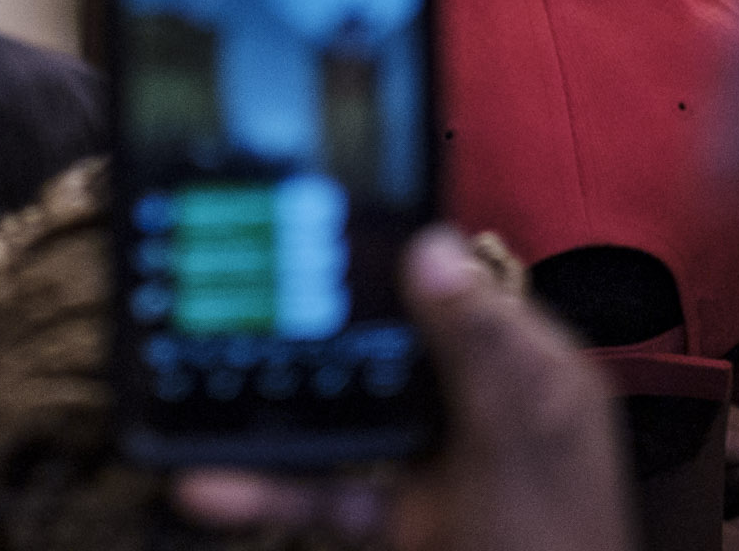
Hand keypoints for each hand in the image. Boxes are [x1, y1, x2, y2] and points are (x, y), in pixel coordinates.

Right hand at [170, 227, 634, 550]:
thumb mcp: (516, 449)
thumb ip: (478, 351)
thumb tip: (432, 248)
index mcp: (533, 375)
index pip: (460, 287)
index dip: (394, 254)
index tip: (320, 219)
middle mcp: (485, 411)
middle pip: (390, 342)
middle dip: (316, 322)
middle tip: (243, 289)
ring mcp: (442, 467)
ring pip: (347, 414)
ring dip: (278, 405)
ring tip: (205, 377)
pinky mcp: (404, 521)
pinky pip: (329, 490)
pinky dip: (271, 485)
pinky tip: (213, 484)